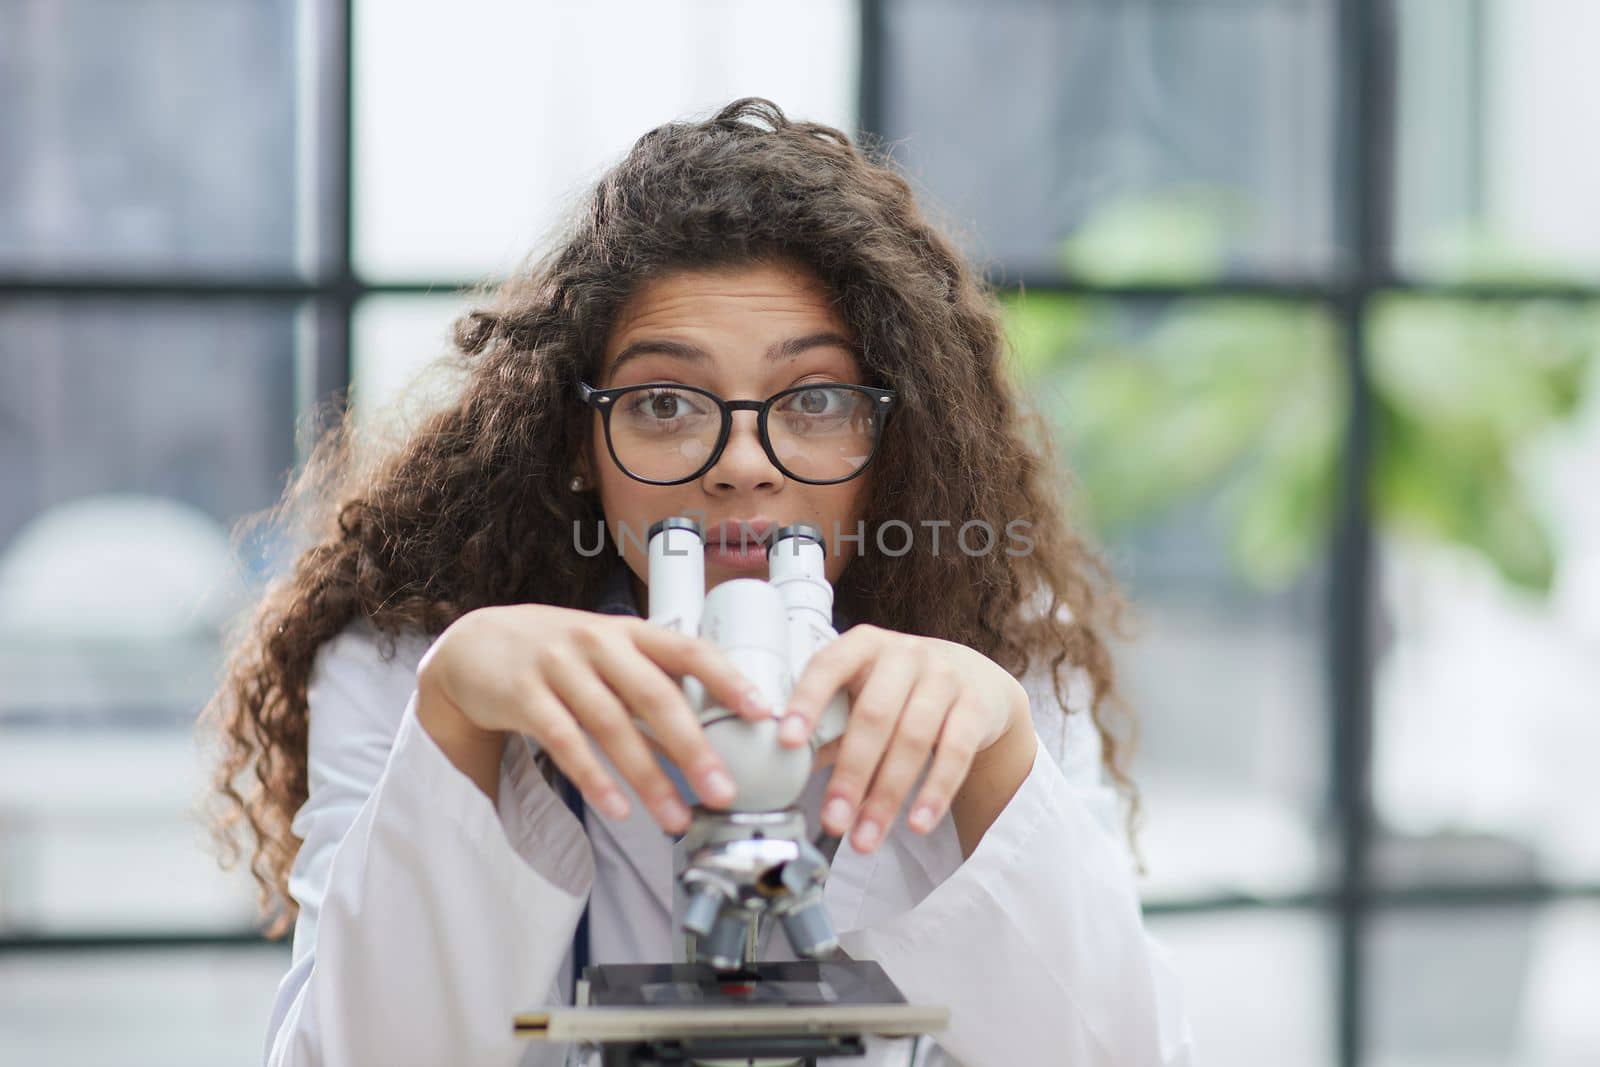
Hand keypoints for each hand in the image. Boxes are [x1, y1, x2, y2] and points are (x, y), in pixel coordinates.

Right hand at [415, 604, 773, 833]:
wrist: (478, 645)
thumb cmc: (560, 654)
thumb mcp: (609, 654)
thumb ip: (652, 684)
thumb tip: (710, 734)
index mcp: (631, 632)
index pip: (689, 649)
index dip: (727, 679)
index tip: (761, 712)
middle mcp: (598, 644)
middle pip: (654, 696)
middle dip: (693, 747)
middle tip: (723, 790)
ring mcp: (559, 667)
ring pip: (612, 726)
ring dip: (648, 777)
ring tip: (675, 818)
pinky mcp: (524, 696)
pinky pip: (564, 743)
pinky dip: (594, 779)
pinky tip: (618, 808)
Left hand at [776, 624, 1027, 852]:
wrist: (974, 679)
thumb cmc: (899, 690)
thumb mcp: (862, 692)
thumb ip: (827, 724)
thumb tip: (781, 769)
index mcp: (863, 645)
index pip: (829, 666)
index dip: (807, 702)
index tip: (788, 743)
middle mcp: (905, 654)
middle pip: (875, 715)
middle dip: (851, 773)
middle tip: (831, 821)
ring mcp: (945, 678)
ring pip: (914, 740)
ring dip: (887, 795)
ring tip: (865, 838)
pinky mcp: (975, 707)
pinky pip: (955, 754)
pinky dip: (935, 793)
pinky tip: (916, 824)